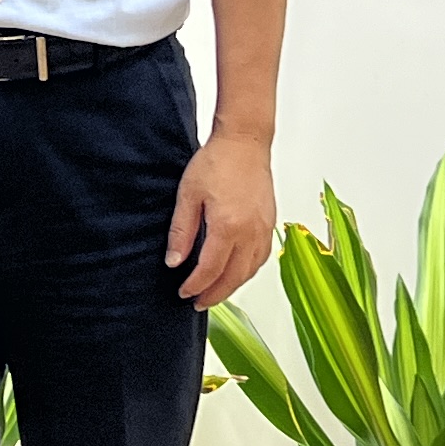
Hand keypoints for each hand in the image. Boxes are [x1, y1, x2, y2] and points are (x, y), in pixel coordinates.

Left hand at [167, 131, 276, 307]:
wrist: (245, 143)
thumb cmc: (216, 162)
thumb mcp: (187, 195)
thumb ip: (181, 231)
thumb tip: (174, 262)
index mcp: (228, 226)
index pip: (211, 269)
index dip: (196, 286)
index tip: (184, 293)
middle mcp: (250, 232)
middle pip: (234, 277)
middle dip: (215, 294)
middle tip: (198, 302)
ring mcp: (264, 229)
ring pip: (250, 270)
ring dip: (232, 285)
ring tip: (214, 291)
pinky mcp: (270, 223)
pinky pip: (261, 257)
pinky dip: (248, 270)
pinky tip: (236, 272)